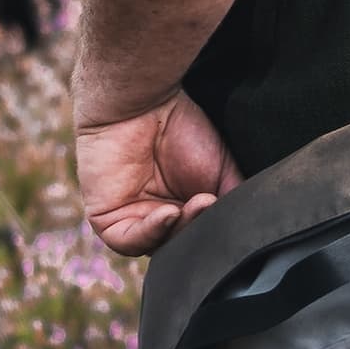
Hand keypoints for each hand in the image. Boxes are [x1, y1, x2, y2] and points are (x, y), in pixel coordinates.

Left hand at [76, 92, 241, 256]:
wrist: (143, 100)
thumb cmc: (182, 127)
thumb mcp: (222, 173)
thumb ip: (231, 207)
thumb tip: (244, 235)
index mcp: (182, 212)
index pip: (198, 241)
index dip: (214, 234)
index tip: (230, 213)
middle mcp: (156, 219)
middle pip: (180, 246)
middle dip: (197, 232)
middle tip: (211, 204)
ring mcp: (131, 220)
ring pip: (157, 247)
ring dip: (179, 230)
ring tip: (195, 204)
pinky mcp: (106, 217)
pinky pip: (127, 241)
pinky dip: (150, 232)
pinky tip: (169, 213)